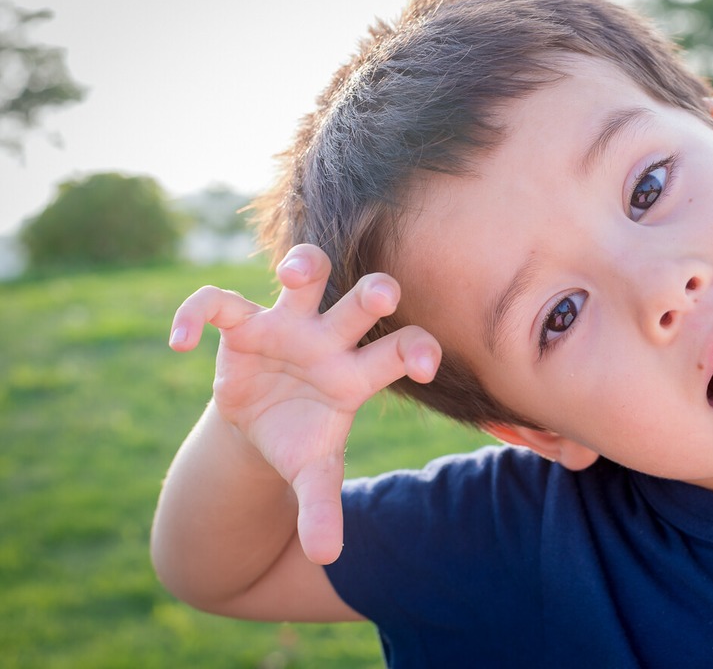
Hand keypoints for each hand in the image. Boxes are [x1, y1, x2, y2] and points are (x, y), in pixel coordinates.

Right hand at [168, 244, 440, 563]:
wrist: (261, 426)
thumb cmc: (300, 441)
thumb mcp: (312, 473)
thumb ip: (322, 507)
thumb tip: (326, 556)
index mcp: (358, 374)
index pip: (403, 349)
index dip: (418, 351)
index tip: (424, 370)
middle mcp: (331, 341)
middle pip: (364, 300)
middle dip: (375, 293)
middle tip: (381, 296)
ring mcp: (288, 326)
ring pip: (305, 276)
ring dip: (304, 265)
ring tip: (296, 273)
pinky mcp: (243, 324)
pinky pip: (218, 304)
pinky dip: (195, 315)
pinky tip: (180, 344)